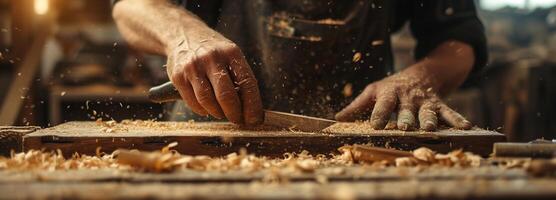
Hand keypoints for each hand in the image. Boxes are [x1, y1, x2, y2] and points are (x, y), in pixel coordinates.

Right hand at [166, 34, 262, 124]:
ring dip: (218, 113)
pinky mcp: (178, 76)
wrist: (184, 35)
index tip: (255, 119)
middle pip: (226, 95)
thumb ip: (240, 78)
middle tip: (238, 120)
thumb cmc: (214, 52)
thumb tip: (252, 110)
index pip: (247, 83)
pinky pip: (193, 102)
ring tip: (222, 113)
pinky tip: (208, 109)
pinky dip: (203, 111)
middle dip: (235, 113)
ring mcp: (193, 67)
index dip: (252, 105)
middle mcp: (212, 58)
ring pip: (208, 101)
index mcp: (231, 53)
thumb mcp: (230, 56)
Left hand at [335, 69, 471, 130]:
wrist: (421, 74)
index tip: (375, 125)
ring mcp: (424, 101)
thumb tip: (337, 119)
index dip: (379, 114)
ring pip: (427, 111)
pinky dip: (457, 119)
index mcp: (389, 94)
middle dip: (406, 118)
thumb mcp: (373, 92)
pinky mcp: (438, 104)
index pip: (382, 105)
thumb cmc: (391, 87)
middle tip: (406, 128)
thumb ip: (357, 106)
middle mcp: (407, 97)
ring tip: (429, 128)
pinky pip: (448, 112)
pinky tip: (465, 126)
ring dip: (429, 120)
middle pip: (406, 109)